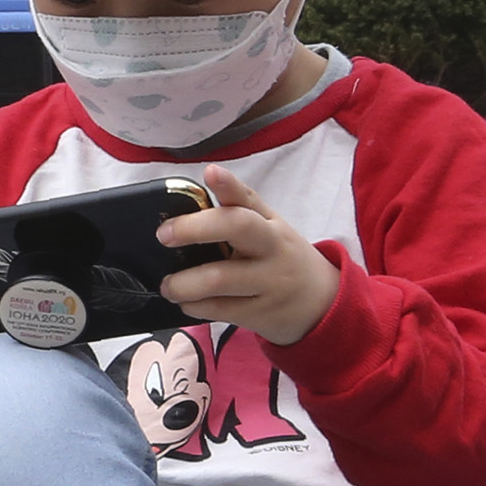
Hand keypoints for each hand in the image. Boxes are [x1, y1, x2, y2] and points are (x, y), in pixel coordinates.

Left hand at [157, 169, 339, 345]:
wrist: (321, 302)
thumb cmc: (281, 257)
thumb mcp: (270, 228)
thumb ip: (239, 207)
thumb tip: (202, 180)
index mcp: (270, 223)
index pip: (248, 199)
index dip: (229, 184)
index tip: (210, 172)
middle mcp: (271, 247)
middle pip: (236, 228)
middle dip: (194, 228)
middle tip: (164, 236)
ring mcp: (268, 281)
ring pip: (219, 278)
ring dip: (184, 283)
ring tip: (168, 285)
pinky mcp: (260, 313)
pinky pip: (220, 309)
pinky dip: (194, 306)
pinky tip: (187, 302)